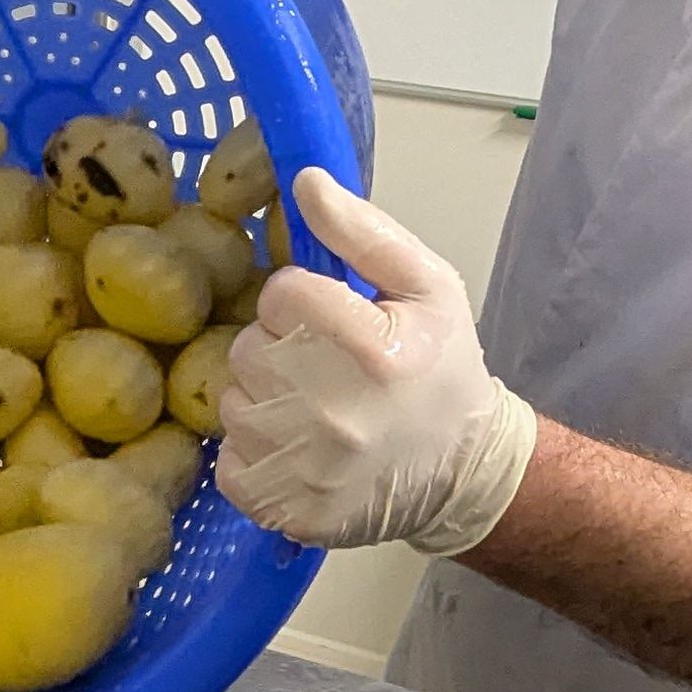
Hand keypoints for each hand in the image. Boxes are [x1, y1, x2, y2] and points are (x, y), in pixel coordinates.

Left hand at [218, 170, 539, 557]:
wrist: (463, 472)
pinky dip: (253, 449)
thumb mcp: (430, 287)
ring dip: (263, 397)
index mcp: (375, 352)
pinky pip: (229, 459)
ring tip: (312, 405)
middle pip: (249, 348)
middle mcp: (337, 415)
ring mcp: (308, 470)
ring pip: (234, 402)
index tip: (330, 316)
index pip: (281, 293)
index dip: (300, 297)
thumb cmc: (443, 371)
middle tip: (322, 363)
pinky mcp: (287, 510)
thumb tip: (305, 181)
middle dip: (278, 345)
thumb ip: (364, 233)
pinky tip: (296, 445)